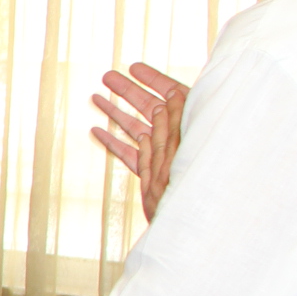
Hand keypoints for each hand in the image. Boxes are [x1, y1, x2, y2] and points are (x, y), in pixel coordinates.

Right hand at [89, 62, 189, 219]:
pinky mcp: (150, 176)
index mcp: (191, 130)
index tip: (133, 67)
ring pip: (136, 129)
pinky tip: (97, 131)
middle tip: (107, 76)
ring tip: (95, 98)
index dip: (153, 80)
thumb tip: (166, 102)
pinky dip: (113, 142)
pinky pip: (130, 154)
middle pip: (150, 108)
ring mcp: (162, 158)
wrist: (193, 228)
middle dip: (128, 91)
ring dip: (115, 113)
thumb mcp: (188, 154)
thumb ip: (176, 128)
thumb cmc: (201, 190)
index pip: (172, 95)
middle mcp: (176, 141)